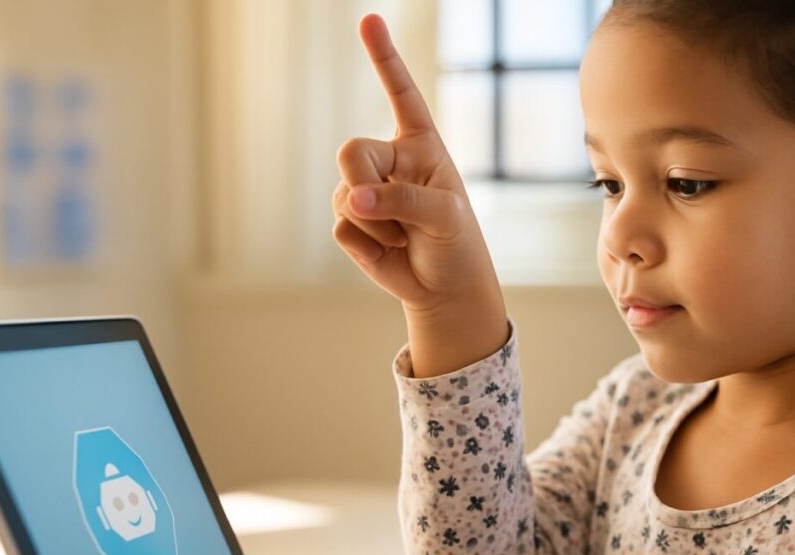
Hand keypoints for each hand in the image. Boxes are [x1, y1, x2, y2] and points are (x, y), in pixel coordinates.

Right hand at [331, 13, 502, 316]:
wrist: (443, 287)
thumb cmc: (454, 243)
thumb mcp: (445, 218)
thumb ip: (402, 202)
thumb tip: (353, 200)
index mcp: (420, 145)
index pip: (401, 94)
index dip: (384, 59)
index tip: (369, 21)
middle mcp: (389, 160)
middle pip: (351, 151)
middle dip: (364, 182)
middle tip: (389, 210)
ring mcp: (366, 190)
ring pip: (345, 194)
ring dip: (376, 224)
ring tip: (403, 237)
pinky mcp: (350, 222)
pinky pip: (340, 226)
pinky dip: (366, 244)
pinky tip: (388, 249)